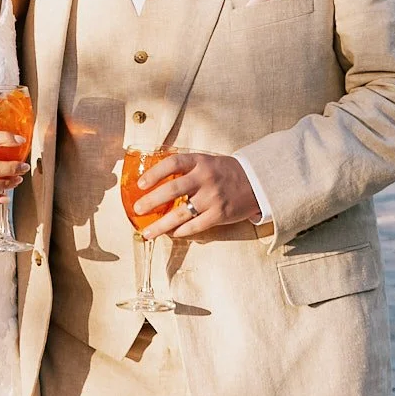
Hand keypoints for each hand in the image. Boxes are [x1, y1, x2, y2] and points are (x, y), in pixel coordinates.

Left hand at [130, 151, 261, 242]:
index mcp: (200, 161)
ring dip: (162, 225)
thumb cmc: (225, 172)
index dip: (154, 173)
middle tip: (137, 210)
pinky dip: (181, 231)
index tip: (140, 184)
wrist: (257, 182)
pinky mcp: (220, 214)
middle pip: (172, 189)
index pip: (173, 163)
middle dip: (151, 201)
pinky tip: (171, 234)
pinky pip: (195, 226)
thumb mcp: (207, 162)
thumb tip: (155, 180)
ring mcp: (213, 197)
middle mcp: (205, 178)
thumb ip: (186, 169)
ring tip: (148, 233)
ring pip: (181, 213)